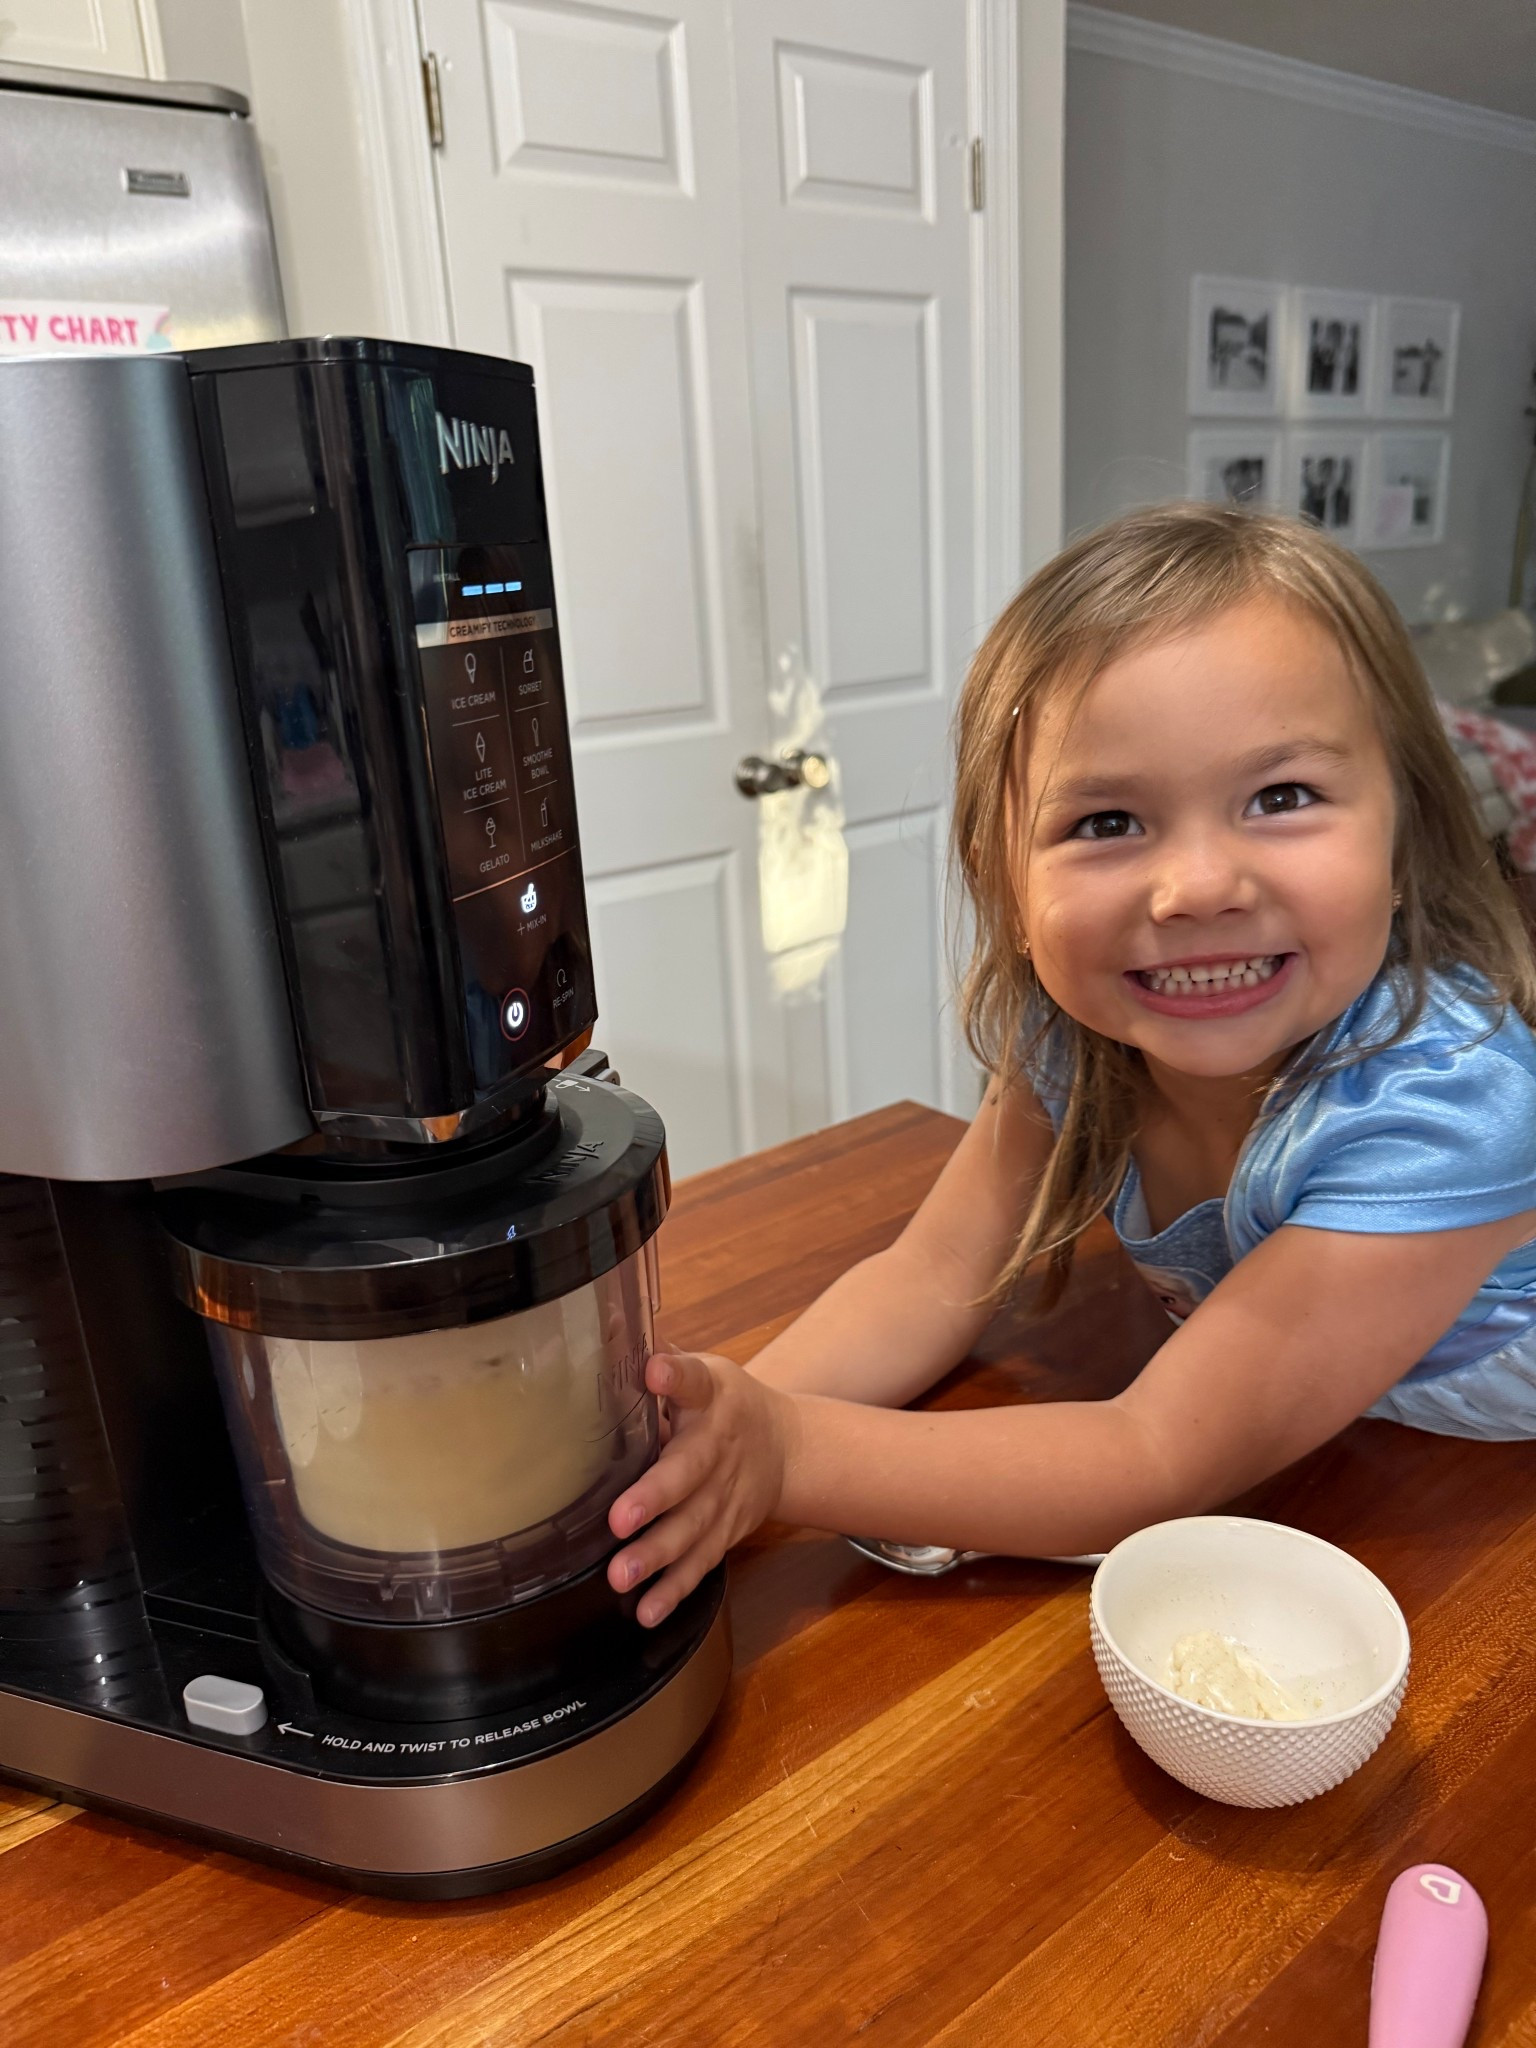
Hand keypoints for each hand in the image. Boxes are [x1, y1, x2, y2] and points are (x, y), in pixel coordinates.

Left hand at [607, 1349, 793, 1626]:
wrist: (784, 1447)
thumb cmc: (724, 1404)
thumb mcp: (703, 1372)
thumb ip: (661, 1360)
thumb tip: (604, 1320)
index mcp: (711, 1397)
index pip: (694, 1380)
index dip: (675, 1374)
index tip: (653, 1368)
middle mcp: (719, 1448)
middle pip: (689, 1472)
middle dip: (655, 1498)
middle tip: (620, 1517)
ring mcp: (725, 1497)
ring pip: (692, 1528)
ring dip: (657, 1555)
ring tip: (621, 1575)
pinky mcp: (726, 1532)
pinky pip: (700, 1564)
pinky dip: (675, 1590)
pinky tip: (647, 1610)